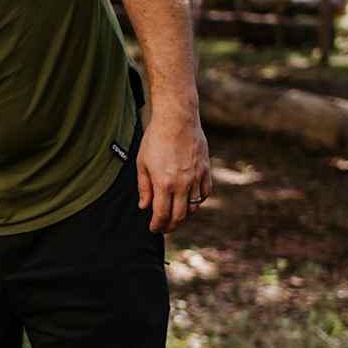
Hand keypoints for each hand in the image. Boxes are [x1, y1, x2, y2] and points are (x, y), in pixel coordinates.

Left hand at [136, 113, 211, 232]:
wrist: (177, 118)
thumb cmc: (155, 138)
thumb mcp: (142, 163)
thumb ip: (144, 187)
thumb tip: (144, 206)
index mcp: (163, 183)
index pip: (161, 214)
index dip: (157, 225)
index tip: (153, 228)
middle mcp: (182, 183)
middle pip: (179, 216)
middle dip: (170, 226)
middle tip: (164, 228)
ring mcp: (196, 177)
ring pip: (193, 207)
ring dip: (184, 215)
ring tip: (176, 215)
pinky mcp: (205, 169)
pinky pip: (205, 193)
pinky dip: (198, 201)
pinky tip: (190, 201)